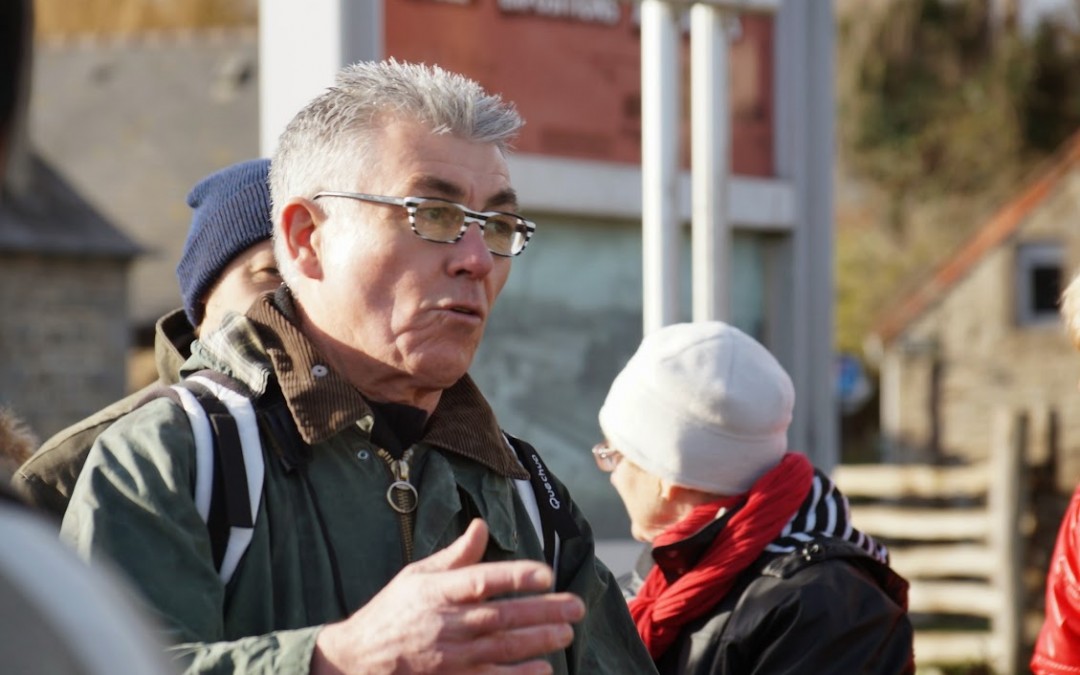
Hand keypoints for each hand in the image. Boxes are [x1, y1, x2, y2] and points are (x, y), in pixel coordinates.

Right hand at [311, 519, 584, 674]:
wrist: (358, 660)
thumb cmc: (392, 612)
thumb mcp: (417, 575)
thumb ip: (455, 554)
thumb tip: (482, 525)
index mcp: (438, 591)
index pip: (482, 579)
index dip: (516, 576)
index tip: (547, 573)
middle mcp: (447, 623)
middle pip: (502, 615)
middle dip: (543, 611)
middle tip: (577, 606)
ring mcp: (450, 656)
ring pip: (502, 648)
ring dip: (538, 641)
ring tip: (567, 632)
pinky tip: (543, 669)